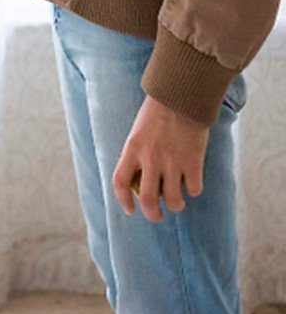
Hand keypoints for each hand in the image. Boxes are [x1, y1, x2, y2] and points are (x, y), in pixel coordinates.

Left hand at [112, 95, 209, 221]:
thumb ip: (137, 156)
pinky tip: (191, 182)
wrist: (181, 97)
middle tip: (157, 216)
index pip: (120, 182)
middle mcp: (151, 158)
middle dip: (153, 215)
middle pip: (148, 200)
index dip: (123, 200)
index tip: (130, 210)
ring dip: (175, 205)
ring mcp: (173, 161)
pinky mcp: (194, 161)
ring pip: (174, 200)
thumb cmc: (156, 114)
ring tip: (176, 201)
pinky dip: (193, 190)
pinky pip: (194, 189)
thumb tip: (141, 183)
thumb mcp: (137, 133)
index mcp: (132, 149)